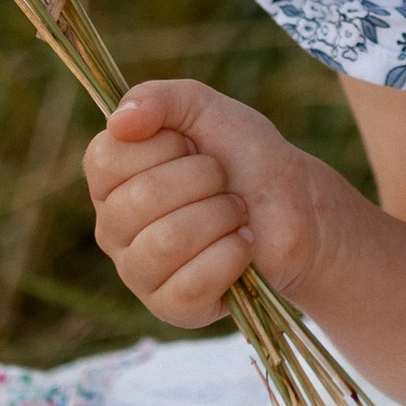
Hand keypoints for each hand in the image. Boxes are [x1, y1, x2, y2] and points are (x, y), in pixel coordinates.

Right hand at [83, 77, 331, 329]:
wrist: (298, 205)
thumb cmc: (244, 155)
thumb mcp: (204, 108)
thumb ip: (157, 98)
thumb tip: (119, 121)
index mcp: (111, 178)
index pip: (108, 158)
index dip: (163, 145)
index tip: (192, 146)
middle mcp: (114, 226)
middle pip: (140, 200)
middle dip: (203, 179)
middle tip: (224, 182)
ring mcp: (139, 271)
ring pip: (166, 242)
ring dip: (221, 217)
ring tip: (237, 213)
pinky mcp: (171, 307)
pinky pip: (189, 285)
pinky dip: (231, 255)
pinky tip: (243, 245)